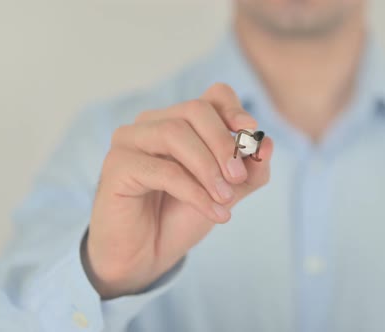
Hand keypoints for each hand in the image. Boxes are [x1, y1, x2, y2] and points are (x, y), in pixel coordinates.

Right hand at [81, 83, 273, 298]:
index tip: (251, 133)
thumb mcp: (227, 192)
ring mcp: (130, 140)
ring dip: (208, 168)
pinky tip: (213, 212)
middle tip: (239, 178)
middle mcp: (152, 123)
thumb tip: (267, 144)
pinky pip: (163, 169)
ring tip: (225, 199)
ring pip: (175, 133)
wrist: (147, 256)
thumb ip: (250, 170)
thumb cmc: (182, 216)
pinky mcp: (117, 165)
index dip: (234, 110)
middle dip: (223, 143)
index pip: (212, 96)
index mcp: (180, 121)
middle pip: (195, 109)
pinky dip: (194, 192)